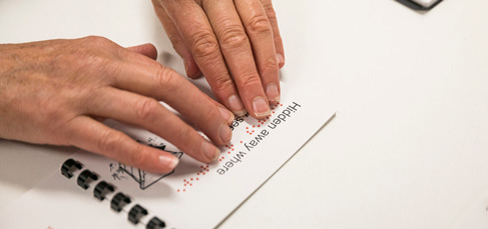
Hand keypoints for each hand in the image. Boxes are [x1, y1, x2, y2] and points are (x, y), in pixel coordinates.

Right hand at [0, 36, 233, 172]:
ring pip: (147, 113)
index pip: (167, 74)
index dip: (199, 96)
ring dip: (183, 135)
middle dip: (203, 114)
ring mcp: (82, 95)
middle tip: (224, 134)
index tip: (219, 112)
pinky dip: (143, 153)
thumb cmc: (33, 67)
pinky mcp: (62, 123)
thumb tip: (152, 55)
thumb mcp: (84, 50)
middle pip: (167, 89)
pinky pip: (111, 139)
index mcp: (109, 53)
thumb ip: (123, 55)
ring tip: (205, 151)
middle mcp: (101, 69)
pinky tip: (165, 162)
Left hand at [152, 0, 284, 118]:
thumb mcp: (162, 1)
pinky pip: (267, 11)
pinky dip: (275, 38)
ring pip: (257, 28)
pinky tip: (277, 61)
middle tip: (258, 107)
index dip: (221, 77)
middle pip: (235, 40)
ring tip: (272, 93)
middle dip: (248, 79)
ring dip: (266, 65)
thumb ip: (179, 35)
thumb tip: (197, 72)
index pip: (206, 45)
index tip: (231, 102)